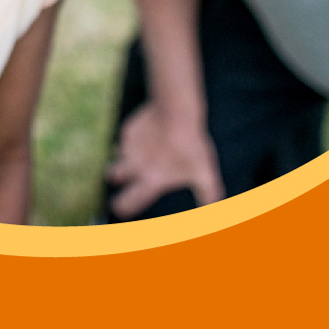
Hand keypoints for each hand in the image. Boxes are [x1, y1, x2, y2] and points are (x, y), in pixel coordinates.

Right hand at [107, 102, 223, 217]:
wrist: (175, 111)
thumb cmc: (191, 146)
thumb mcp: (204, 173)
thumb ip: (208, 195)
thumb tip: (215, 217)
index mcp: (151, 180)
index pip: (128, 202)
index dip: (122, 208)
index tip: (121, 209)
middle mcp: (135, 166)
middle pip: (113, 178)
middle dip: (116, 181)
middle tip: (123, 180)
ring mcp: (128, 148)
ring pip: (115, 159)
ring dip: (120, 162)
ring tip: (133, 160)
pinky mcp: (127, 133)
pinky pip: (124, 142)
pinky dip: (131, 144)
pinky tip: (146, 140)